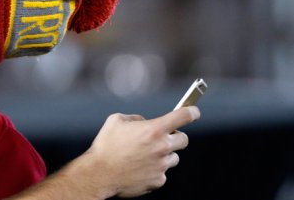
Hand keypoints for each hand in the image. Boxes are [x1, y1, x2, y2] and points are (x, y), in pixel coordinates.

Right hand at [85, 106, 199, 197]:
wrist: (99, 174)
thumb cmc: (105, 145)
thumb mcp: (116, 120)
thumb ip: (135, 119)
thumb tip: (143, 123)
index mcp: (154, 129)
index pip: (183, 116)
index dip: (192, 112)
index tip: (194, 112)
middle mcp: (162, 147)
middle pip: (184, 140)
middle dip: (175, 137)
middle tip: (162, 139)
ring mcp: (161, 166)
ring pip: (173, 158)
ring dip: (163, 155)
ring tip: (144, 157)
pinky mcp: (158, 181)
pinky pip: (162, 173)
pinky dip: (154, 170)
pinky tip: (138, 169)